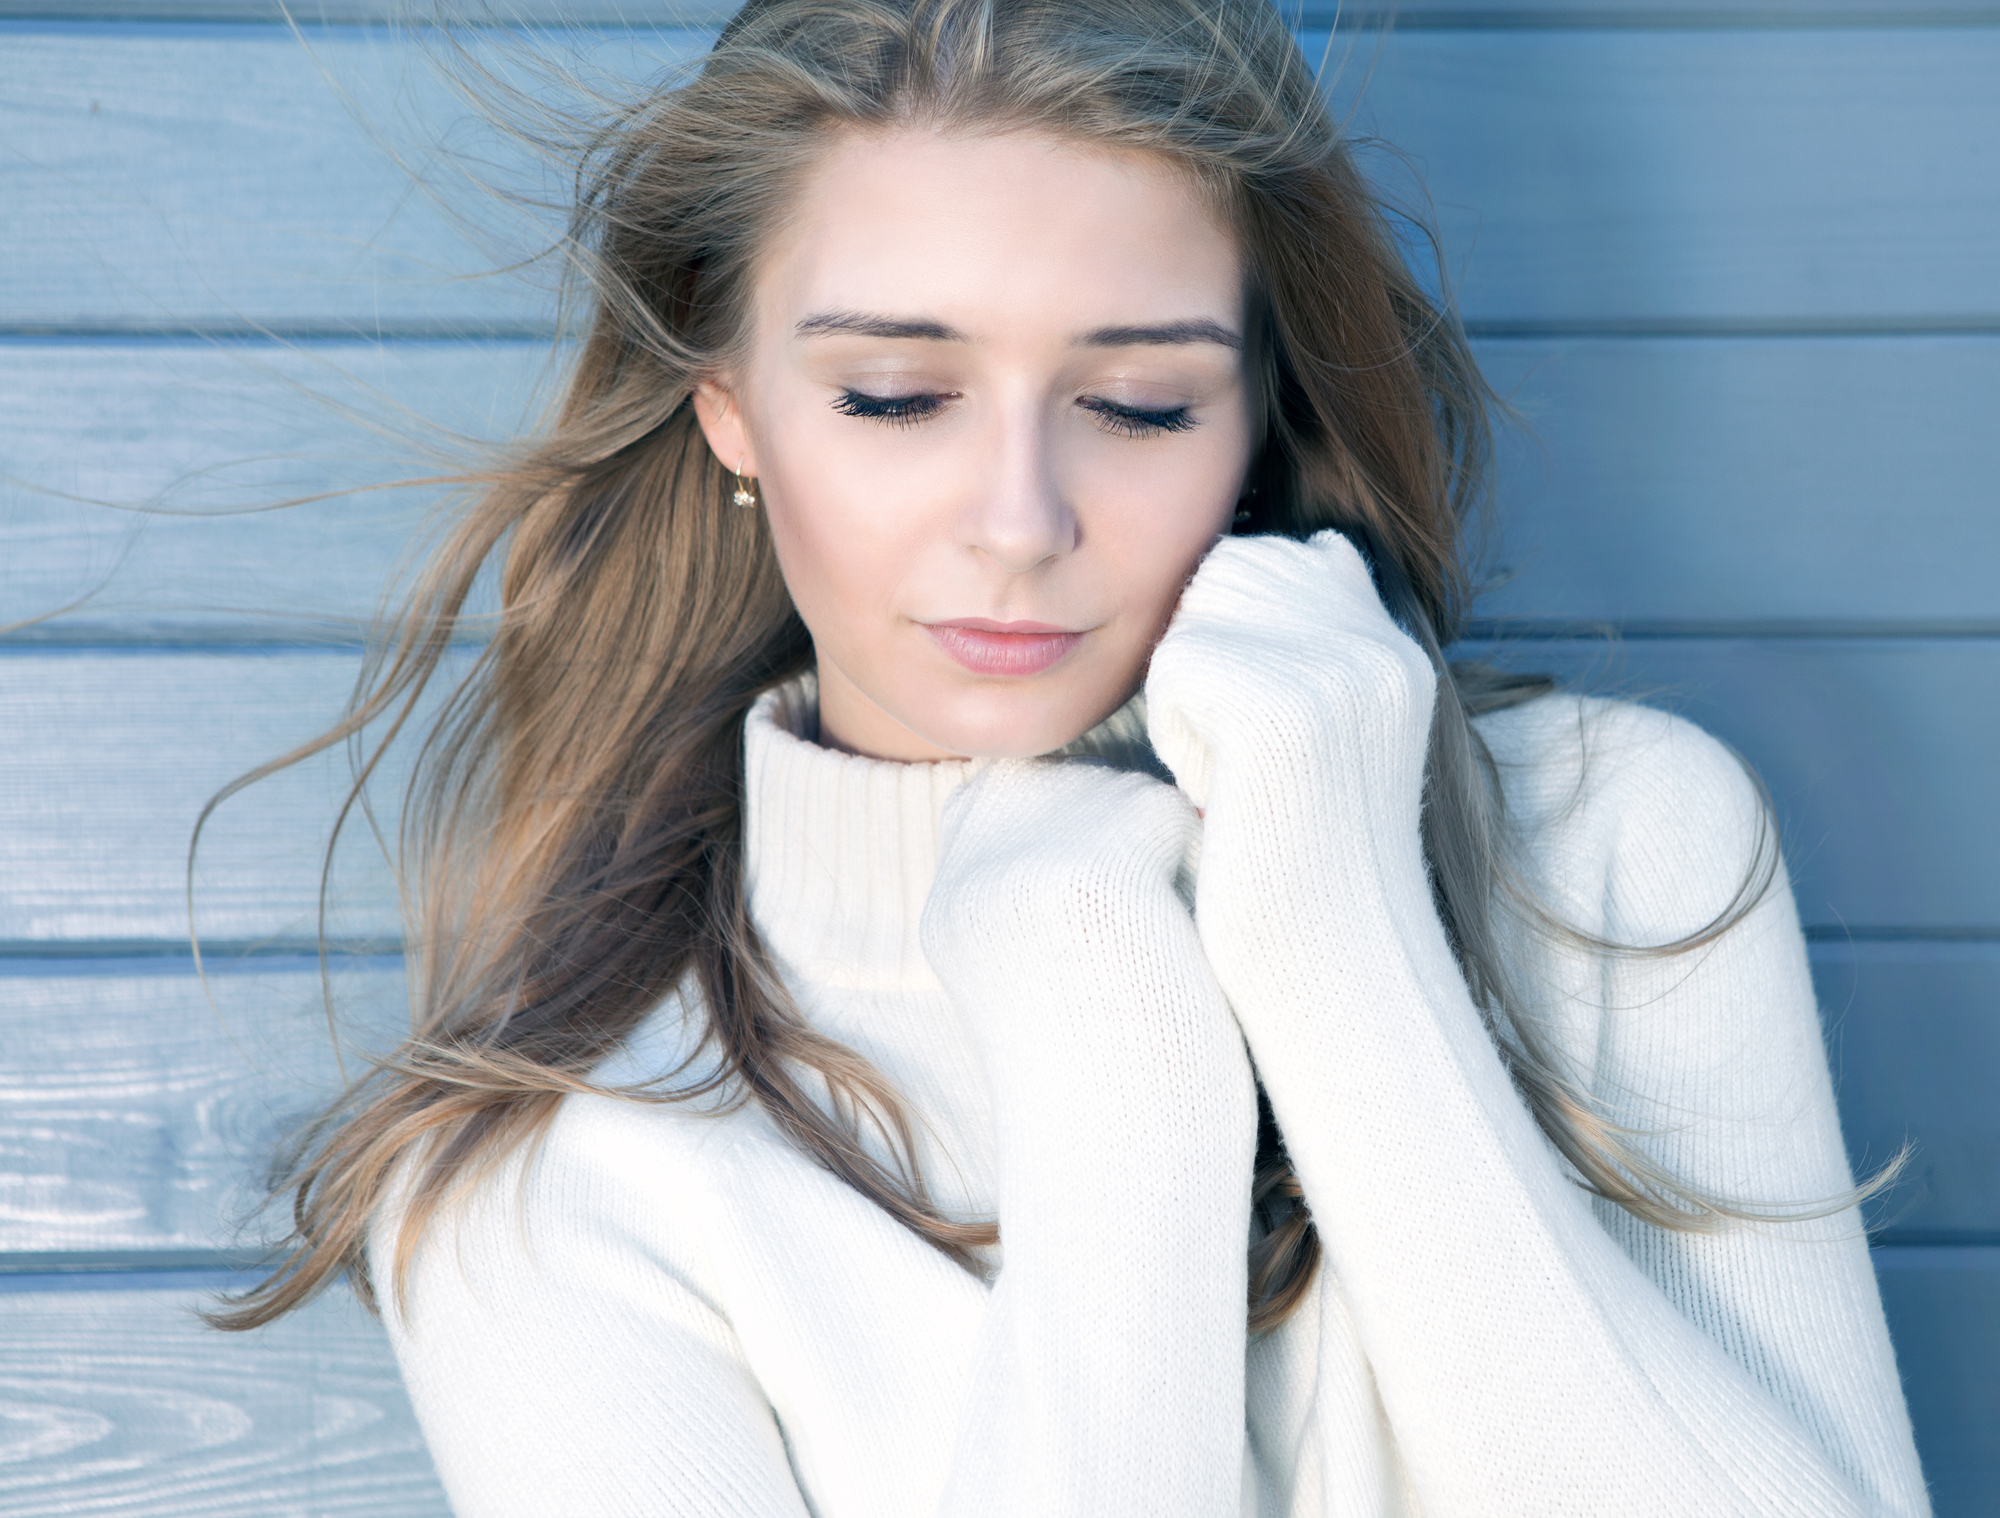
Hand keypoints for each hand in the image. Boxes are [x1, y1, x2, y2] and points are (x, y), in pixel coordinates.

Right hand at [919, 758, 1252, 1159]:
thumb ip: (1045, 888)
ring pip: (1131, 793)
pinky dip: (1204, 874)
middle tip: (1149, 950)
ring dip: (1175, 855)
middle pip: (1079, 782)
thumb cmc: (1121, 1090)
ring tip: (1167, 959)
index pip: (1008, 793)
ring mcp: (1024, 870)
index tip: (1116, 920)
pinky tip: (1188, 950)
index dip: (1083, 830)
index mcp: (951, 906)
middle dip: (1136, 835)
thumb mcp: (1050, 979)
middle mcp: (974, 876)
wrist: (1126, 1172)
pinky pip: (1176, 817)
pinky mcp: (1090, 875)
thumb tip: (1124, 797)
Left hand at [1142, 529, 1438, 957]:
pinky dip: (1174, 734)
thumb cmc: (1301, 868)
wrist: (1334, 971)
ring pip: (1196, 615)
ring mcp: (1335, 671)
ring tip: (1230, 776)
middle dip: (1205, 654)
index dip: (1233, 630)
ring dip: (1185, 692)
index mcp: (1394, 648)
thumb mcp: (1324, 741)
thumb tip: (1236, 567)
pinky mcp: (1279, 706)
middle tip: (1238, 759)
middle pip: (1228, 571)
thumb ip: (1302, 651)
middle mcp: (1377, 644)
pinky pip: (1173, 666)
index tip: (1254, 732)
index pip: (1277, 556)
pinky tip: (1218, 797)